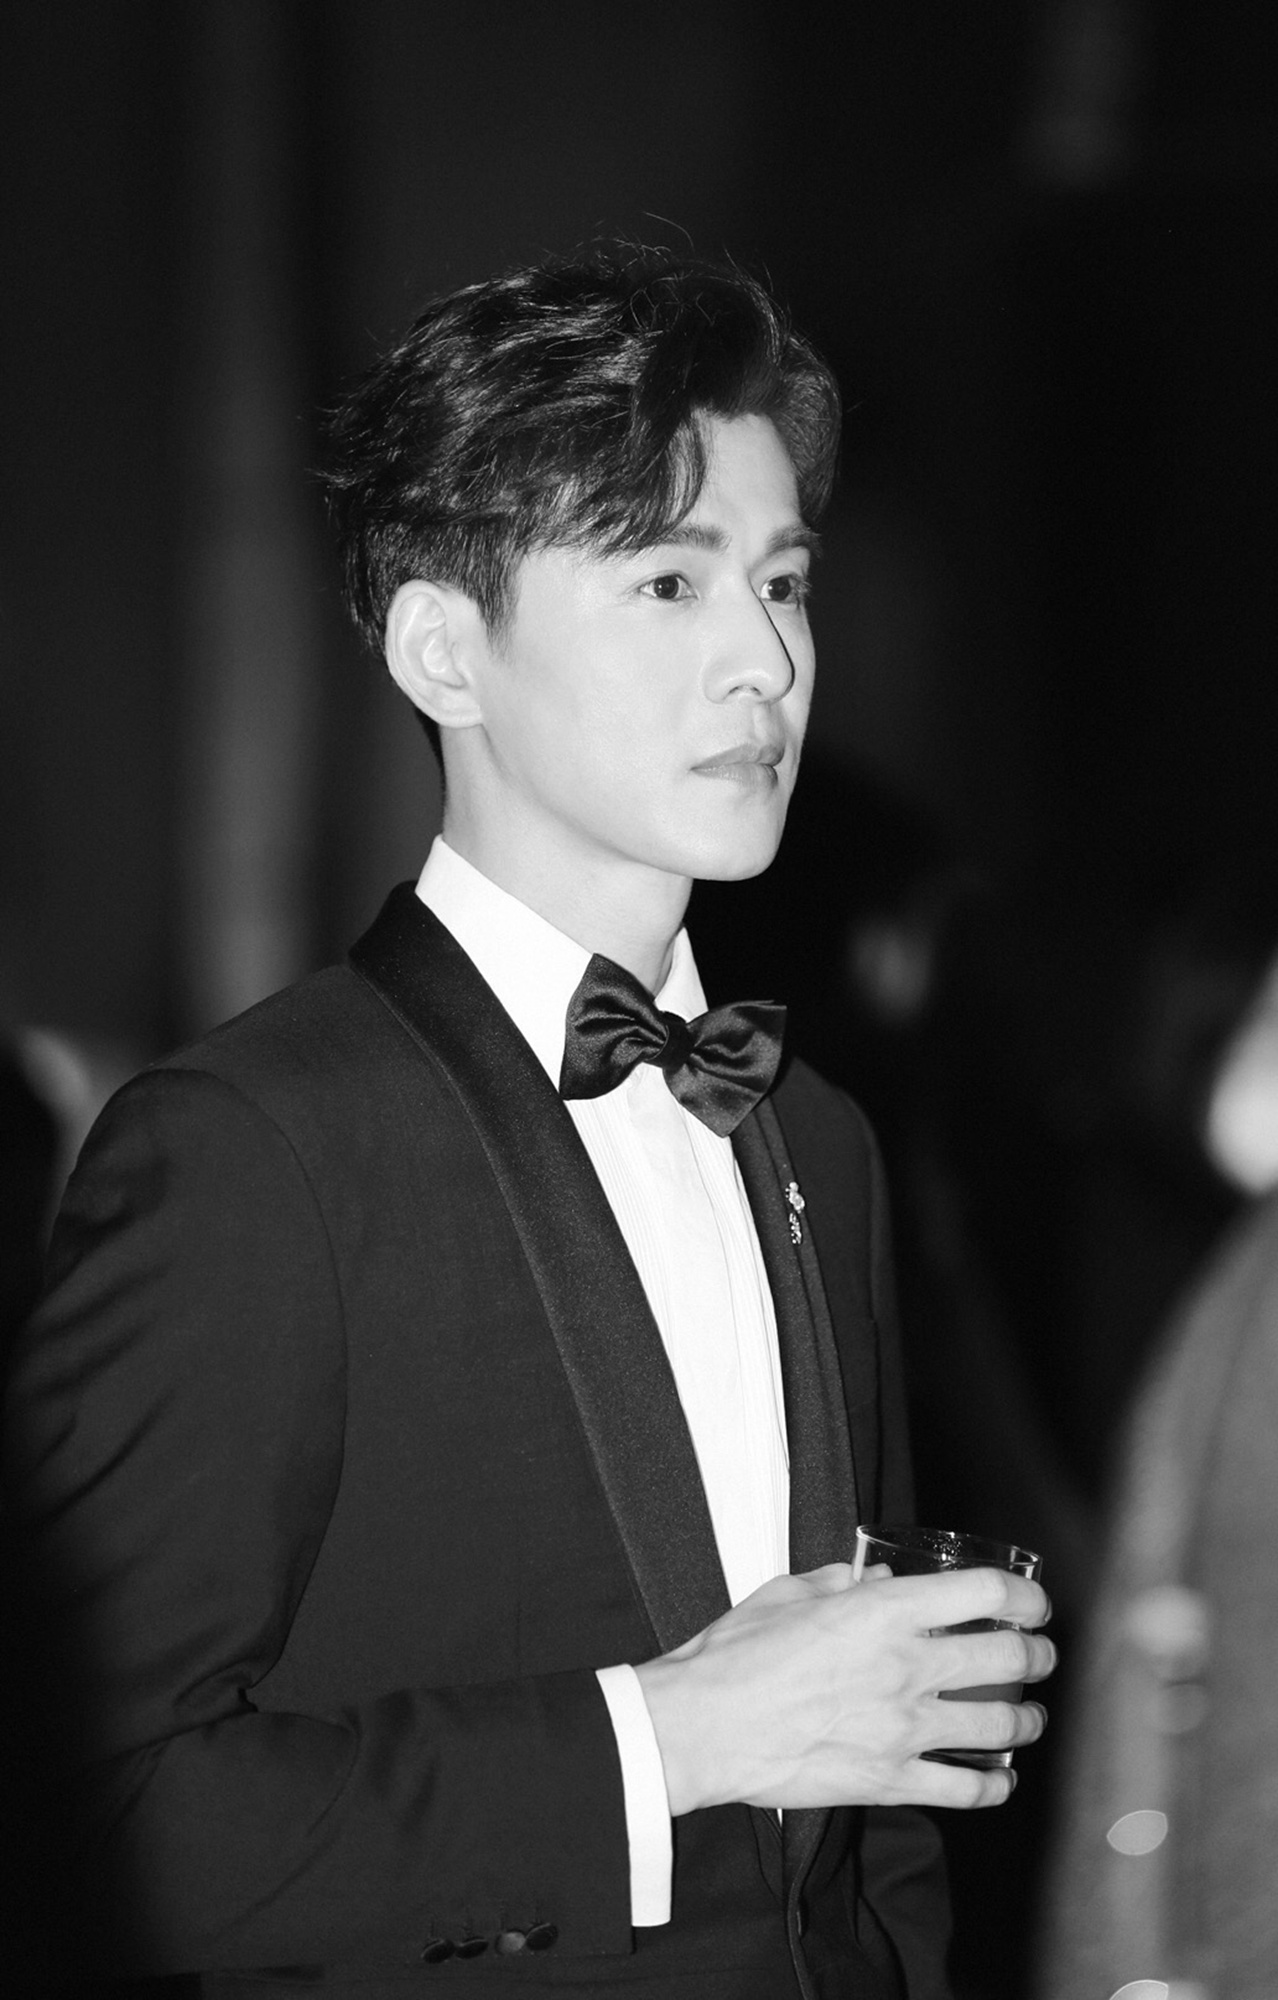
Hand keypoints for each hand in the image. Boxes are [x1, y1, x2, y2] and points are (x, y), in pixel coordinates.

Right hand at [633, 1563, 1054, 1814]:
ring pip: (1000, 1726)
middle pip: (1008, 1660)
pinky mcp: (889, 1781)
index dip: (1024, 1596)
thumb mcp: (787, 1593)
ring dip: (1027, 1720)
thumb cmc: (735, 1656)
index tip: (1032, 1603)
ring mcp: (902, 1730)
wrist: (702, 1728)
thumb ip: (842, 1582)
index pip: (986, 1594)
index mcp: (882, 1612)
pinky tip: (1000, 1778)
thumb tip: (881, 1578)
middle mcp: (905, 1668)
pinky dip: (994, 1785)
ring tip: (1030, 1717)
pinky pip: (964, 1789)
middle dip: (1038, 1656)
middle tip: (1040, 1656)